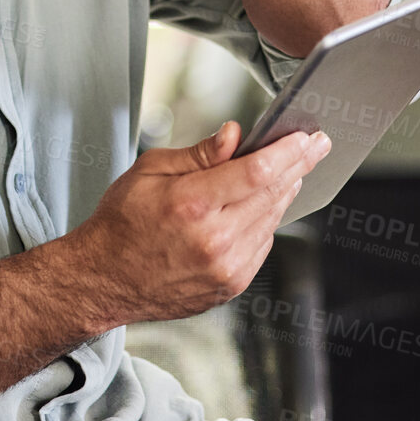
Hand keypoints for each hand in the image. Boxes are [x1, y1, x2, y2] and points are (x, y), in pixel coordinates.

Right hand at [60, 121, 330, 325]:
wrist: (104, 280)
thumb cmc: (121, 222)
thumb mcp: (149, 172)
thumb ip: (198, 154)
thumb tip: (234, 135)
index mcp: (191, 206)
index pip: (256, 172)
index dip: (287, 152)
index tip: (306, 137)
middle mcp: (215, 241)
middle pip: (273, 195)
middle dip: (298, 166)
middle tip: (315, 145)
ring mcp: (227, 268)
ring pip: (273, 219)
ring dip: (284, 192)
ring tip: (289, 170)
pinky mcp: (232, 285)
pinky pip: (262, 243)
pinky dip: (266, 219)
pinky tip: (258, 204)